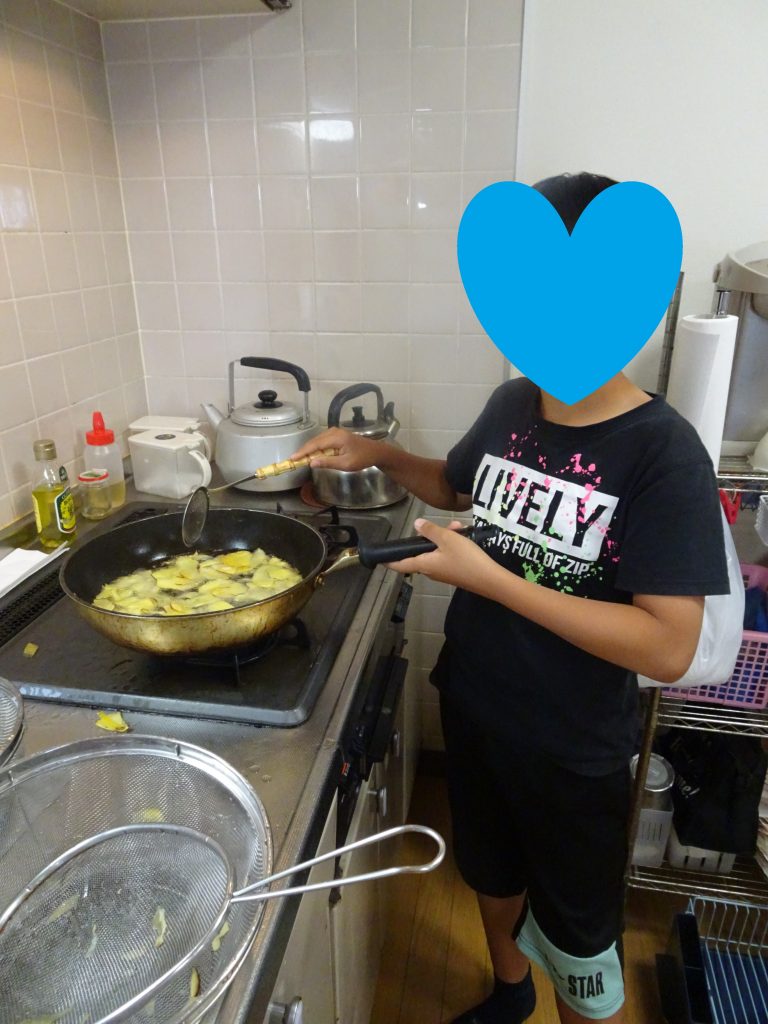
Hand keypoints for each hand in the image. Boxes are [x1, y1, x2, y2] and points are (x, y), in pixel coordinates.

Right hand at [290, 427, 384, 470]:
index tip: (292, 458)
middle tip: (293, 460)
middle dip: (304, 450)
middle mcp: (334, 432)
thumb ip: (328, 462)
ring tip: (300, 458)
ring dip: (309, 449)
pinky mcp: (337, 434)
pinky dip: (316, 447)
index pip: (315, 445)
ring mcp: (336, 432)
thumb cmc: (362, 458)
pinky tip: (313, 454)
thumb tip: (311, 463)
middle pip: (314, 441)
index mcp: (337, 438)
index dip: (303, 452)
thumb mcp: (345, 464)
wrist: (376, 452)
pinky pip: (322, 440)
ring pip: (318, 440)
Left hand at [386, 518, 501, 598]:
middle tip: (445, 526)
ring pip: (436, 551)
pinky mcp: (454, 572)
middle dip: (430, 536)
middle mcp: (430, 570)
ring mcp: (443, 572)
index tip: (380, 558)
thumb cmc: (466, 558)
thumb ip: (431, 531)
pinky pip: (446, 555)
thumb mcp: (447, 539)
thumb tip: (416, 525)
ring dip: (445, 538)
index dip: (389, 561)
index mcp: (424, 564)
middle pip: (422, 552)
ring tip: (458, 527)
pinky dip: (452, 545)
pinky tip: (464, 535)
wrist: (490, 579)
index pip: (400, 564)